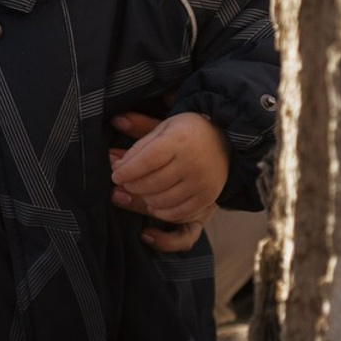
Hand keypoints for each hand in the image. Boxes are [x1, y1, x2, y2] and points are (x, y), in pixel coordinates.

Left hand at [109, 111, 228, 250]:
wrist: (224, 142)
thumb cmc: (186, 133)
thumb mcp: (164, 127)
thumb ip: (139, 137)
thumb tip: (115, 147)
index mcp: (179, 140)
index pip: (148, 159)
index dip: (128, 170)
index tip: (116, 175)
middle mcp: (192, 162)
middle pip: (153, 182)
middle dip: (133, 185)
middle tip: (126, 183)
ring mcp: (201, 181)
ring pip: (163, 200)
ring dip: (146, 198)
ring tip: (141, 190)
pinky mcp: (207, 197)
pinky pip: (178, 213)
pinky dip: (161, 211)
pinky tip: (154, 204)